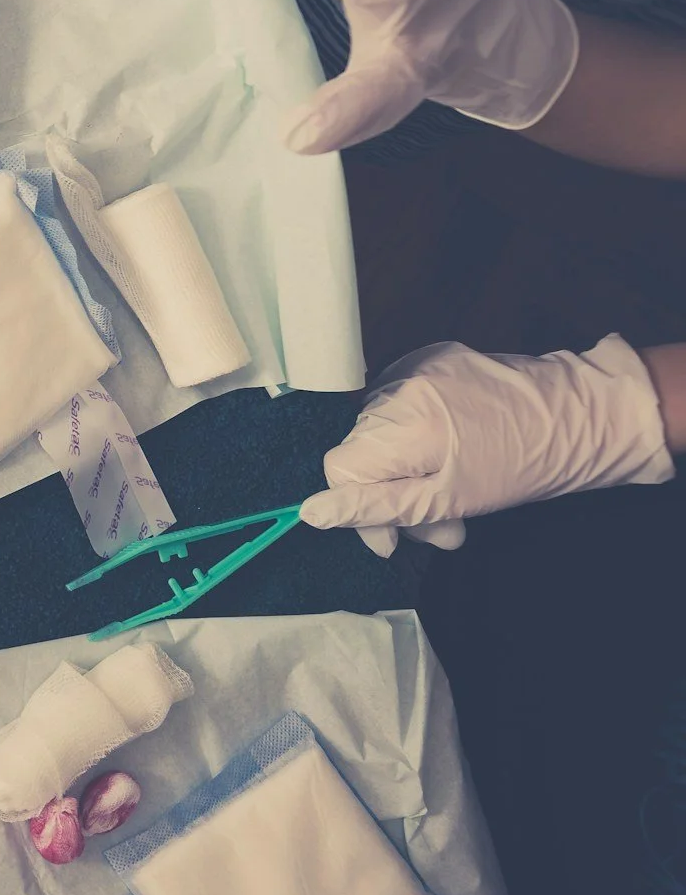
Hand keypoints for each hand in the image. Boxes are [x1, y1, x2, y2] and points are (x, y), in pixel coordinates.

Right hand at [300, 337, 673, 553]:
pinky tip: (455, 451)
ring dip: (408, 468)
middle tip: (440, 526)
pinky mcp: (436, 358)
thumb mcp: (446, 500)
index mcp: (400, 424)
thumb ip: (375, 506)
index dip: (360, 509)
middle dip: (393, 493)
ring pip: (384, 431)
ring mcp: (417, 367)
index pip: (340, 470)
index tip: (395, 537)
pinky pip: (405, 404)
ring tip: (455, 493)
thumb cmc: (521, 465)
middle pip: (363, 451)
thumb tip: (311, 513)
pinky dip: (421, 435)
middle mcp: (399, 386)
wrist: (582, 415)